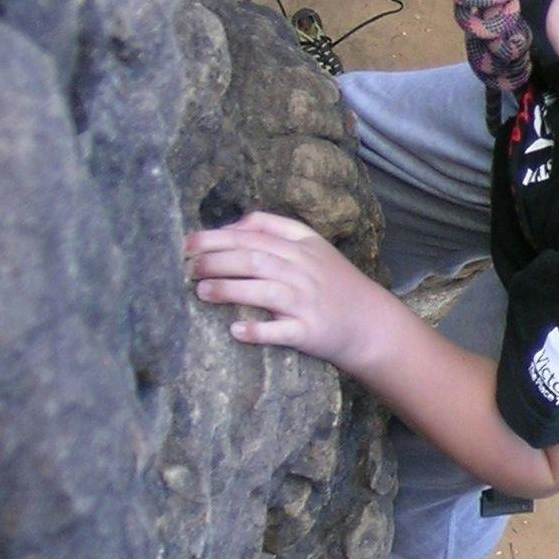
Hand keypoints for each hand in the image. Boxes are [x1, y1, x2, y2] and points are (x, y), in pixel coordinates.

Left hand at [184, 211, 394, 368]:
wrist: (370, 323)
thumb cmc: (333, 284)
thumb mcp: (312, 248)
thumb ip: (275, 231)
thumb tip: (229, 227)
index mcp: (303, 246)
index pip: (258, 232)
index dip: (219, 235)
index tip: (189, 242)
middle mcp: (304, 270)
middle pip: (254, 258)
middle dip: (215, 260)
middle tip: (187, 267)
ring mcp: (307, 301)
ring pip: (263, 291)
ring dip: (228, 289)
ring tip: (201, 291)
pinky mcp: (309, 331)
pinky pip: (280, 331)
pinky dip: (257, 331)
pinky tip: (236, 330)